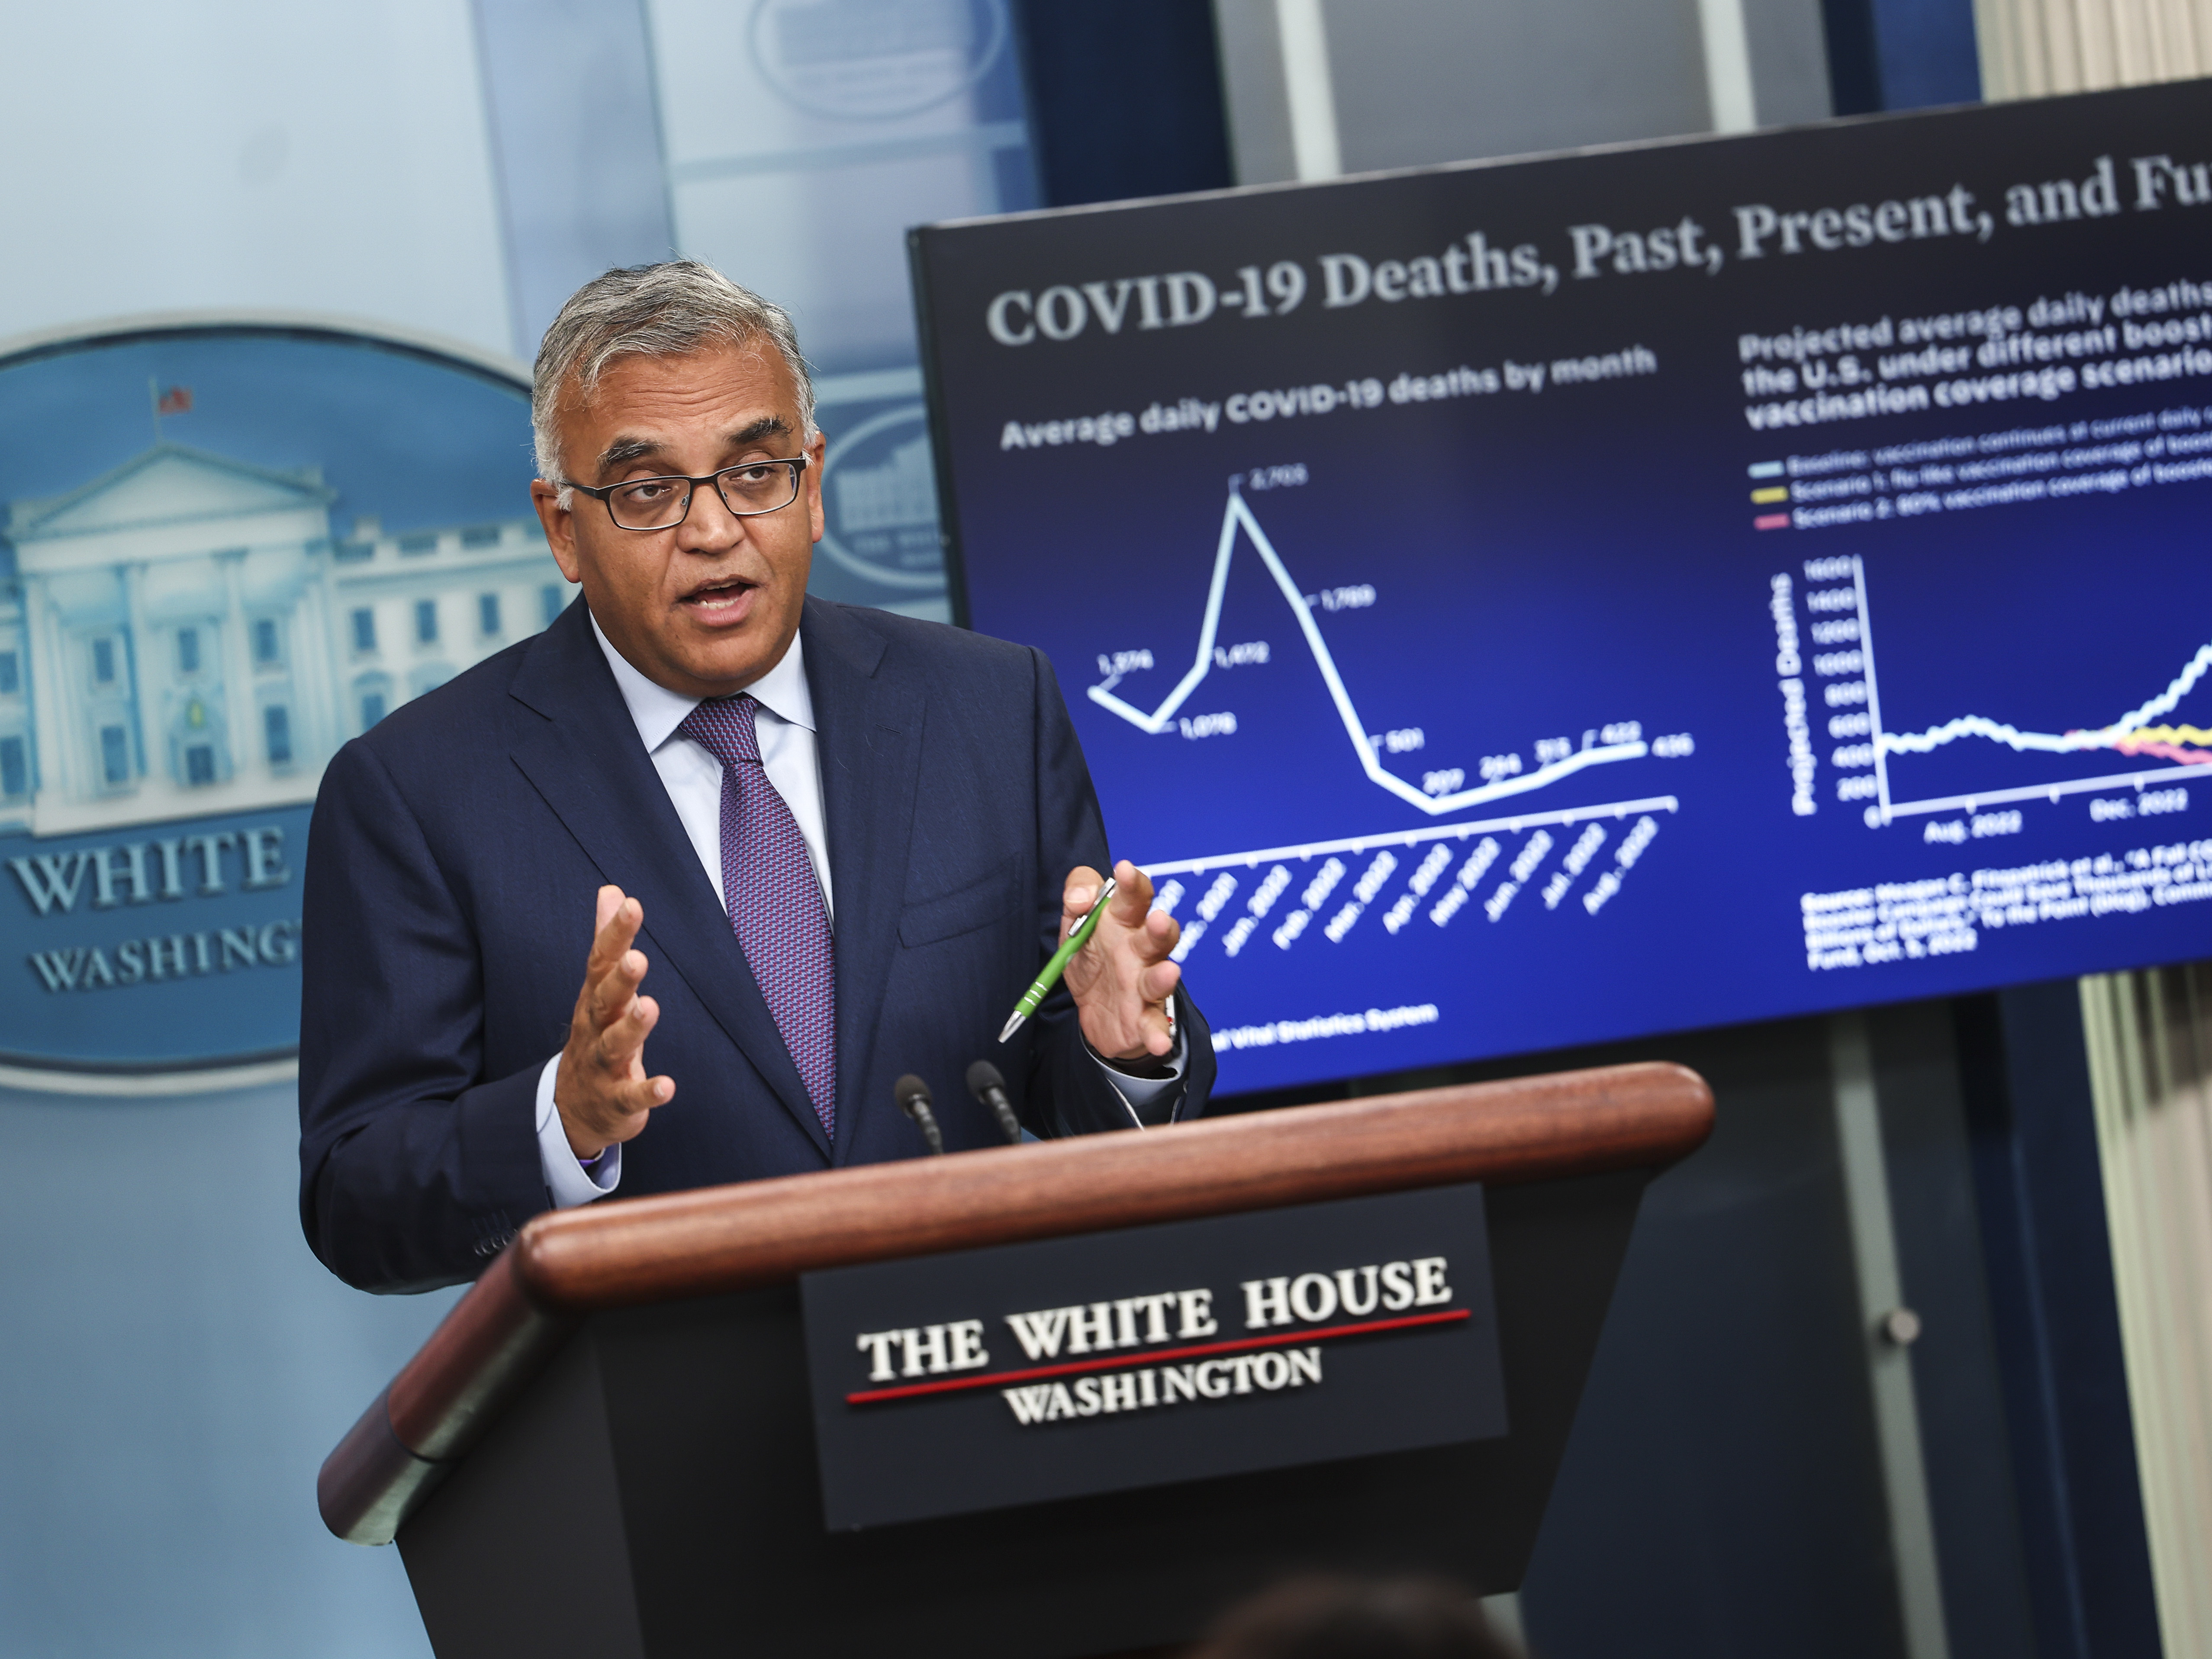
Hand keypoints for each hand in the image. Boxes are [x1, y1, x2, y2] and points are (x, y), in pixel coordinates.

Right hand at [553, 885, 674, 1158]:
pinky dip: (648, 1092)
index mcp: (595, 999)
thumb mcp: (599, 988)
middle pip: (605, 1001)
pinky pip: (631, 1096)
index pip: (601, 962)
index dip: (615, 934)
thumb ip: (607, 941)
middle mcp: (596, 1028)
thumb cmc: (596, 1035)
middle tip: (638, 958)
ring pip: (615, 1045)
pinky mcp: (617, 1100)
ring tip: (651, 1007)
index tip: (632, 904)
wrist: (571, 1108)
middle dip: (620, 980)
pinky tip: (667, 1086)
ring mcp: (603, 1065)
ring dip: (633, 1028)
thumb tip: (611, 891)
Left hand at [1060, 860, 1181, 1061]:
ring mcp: (1145, 985)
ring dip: (1164, 977)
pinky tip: (1160, 1040)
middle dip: (1160, 928)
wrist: (1096, 1012)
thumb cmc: (1092, 957)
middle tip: (1157, 920)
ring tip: (1169, 973)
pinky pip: (1154, 1026)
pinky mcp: (1144, 1019)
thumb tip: (1081, 898)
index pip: (1134, 896)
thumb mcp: (1075, 924)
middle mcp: (1140, 951)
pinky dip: (1158, 1034)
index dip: (1132, 883)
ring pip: (1159, 978)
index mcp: (1123, 921)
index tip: (1124, 870)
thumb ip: (1077, 896)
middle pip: (1157, 935)